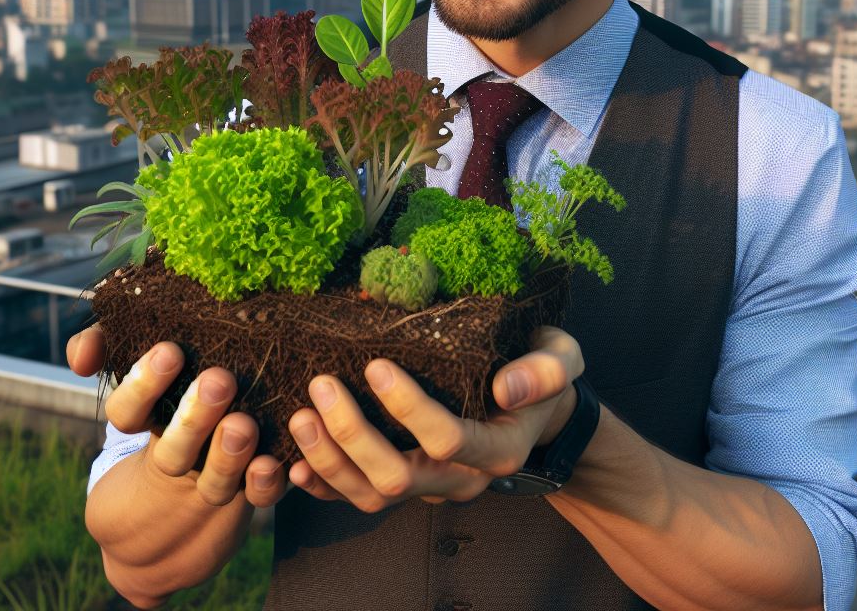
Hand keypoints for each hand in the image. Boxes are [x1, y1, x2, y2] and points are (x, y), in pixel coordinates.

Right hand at [65, 325, 288, 508]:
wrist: (169, 522)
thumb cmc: (161, 408)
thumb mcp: (134, 376)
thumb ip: (102, 348)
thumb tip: (82, 355)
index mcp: (149, 427)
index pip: (128, 413)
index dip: (143, 386)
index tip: (170, 351)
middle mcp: (179, 458)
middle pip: (175, 450)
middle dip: (195, 418)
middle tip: (218, 380)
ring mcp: (212, 483)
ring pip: (216, 479)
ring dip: (229, 455)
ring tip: (243, 424)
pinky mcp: (249, 498)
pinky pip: (259, 500)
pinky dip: (266, 485)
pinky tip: (275, 463)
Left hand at [286, 325, 582, 511]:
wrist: (536, 406)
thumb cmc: (542, 371)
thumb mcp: (562, 359)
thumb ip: (547, 370)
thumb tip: (506, 387)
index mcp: (500, 448)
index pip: (448, 438)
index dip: (408, 407)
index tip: (376, 363)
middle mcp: (462, 478)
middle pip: (398, 475)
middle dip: (354, 435)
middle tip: (322, 384)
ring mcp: (431, 486)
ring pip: (372, 494)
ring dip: (330, 460)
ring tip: (300, 416)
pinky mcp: (407, 483)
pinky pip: (359, 498)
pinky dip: (325, 485)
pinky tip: (295, 462)